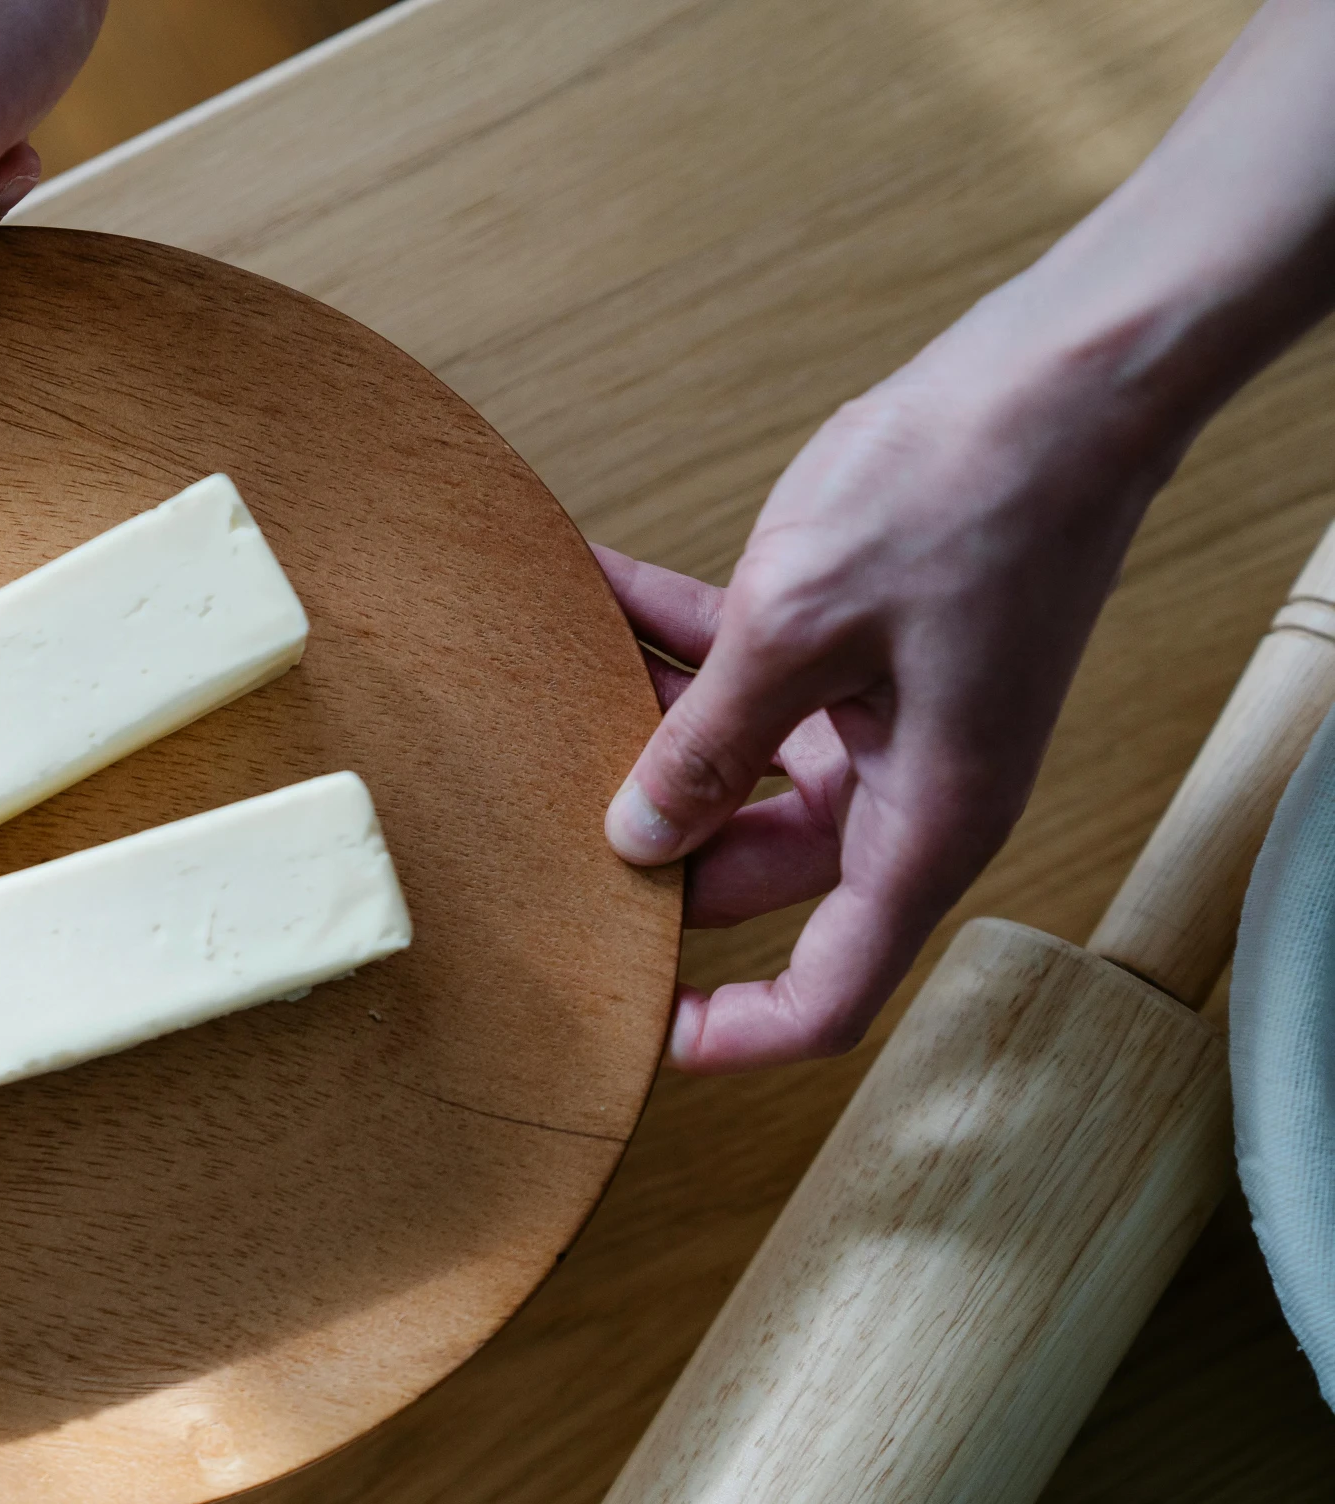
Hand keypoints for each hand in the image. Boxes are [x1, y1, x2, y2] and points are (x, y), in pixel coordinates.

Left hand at [599, 290, 1187, 1072]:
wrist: (1063, 374)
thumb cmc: (965, 497)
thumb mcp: (797, 629)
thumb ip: (707, 744)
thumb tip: (637, 839)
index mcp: (924, 825)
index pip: (832, 989)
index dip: (738, 1031)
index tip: (642, 1036)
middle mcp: (907, 788)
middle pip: (754, 871)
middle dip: (650, 844)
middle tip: (535, 818)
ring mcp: (883, 716)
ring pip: (734, 764)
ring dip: (643, 724)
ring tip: (543, 685)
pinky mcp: (857, 646)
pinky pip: (744, 670)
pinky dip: (668, 634)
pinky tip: (583, 582)